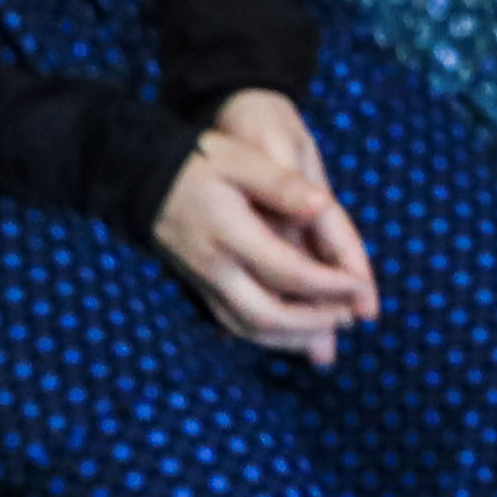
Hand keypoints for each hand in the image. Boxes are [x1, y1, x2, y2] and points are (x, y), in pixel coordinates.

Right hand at [157, 86, 381, 352]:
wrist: (138, 173)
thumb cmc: (198, 159)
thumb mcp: (241, 158)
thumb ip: (281, 183)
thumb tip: (321, 204)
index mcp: (230, 234)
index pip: (288, 273)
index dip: (329, 285)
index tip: (359, 287)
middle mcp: (214, 266)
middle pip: (266, 314)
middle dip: (313, 322)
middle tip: (350, 317)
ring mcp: (202, 280)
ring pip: (247, 327)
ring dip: (291, 337)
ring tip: (331, 333)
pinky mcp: (196, 285)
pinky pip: (231, 322)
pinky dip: (265, 334)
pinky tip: (291, 333)